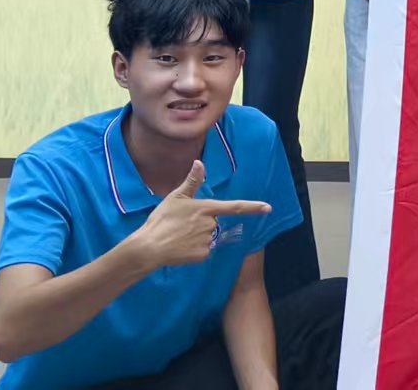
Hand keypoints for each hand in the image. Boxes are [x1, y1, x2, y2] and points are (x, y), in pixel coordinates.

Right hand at [128, 160, 269, 268]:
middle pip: (213, 223)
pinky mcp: (202, 255)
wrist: (149, 248)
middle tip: (180, 225)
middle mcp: (211, 224)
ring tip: (178, 236)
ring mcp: (208, 241)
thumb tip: (200, 162)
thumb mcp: (175, 197)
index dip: (253, 207)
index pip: (235, 207)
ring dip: (197, 236)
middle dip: (201, 224)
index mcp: (206, 208)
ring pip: (208, 237)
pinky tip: (180, 248)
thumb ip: (192, 182)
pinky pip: (202, 250)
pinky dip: (193, 250)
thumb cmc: (161, 220)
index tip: (268, 208)